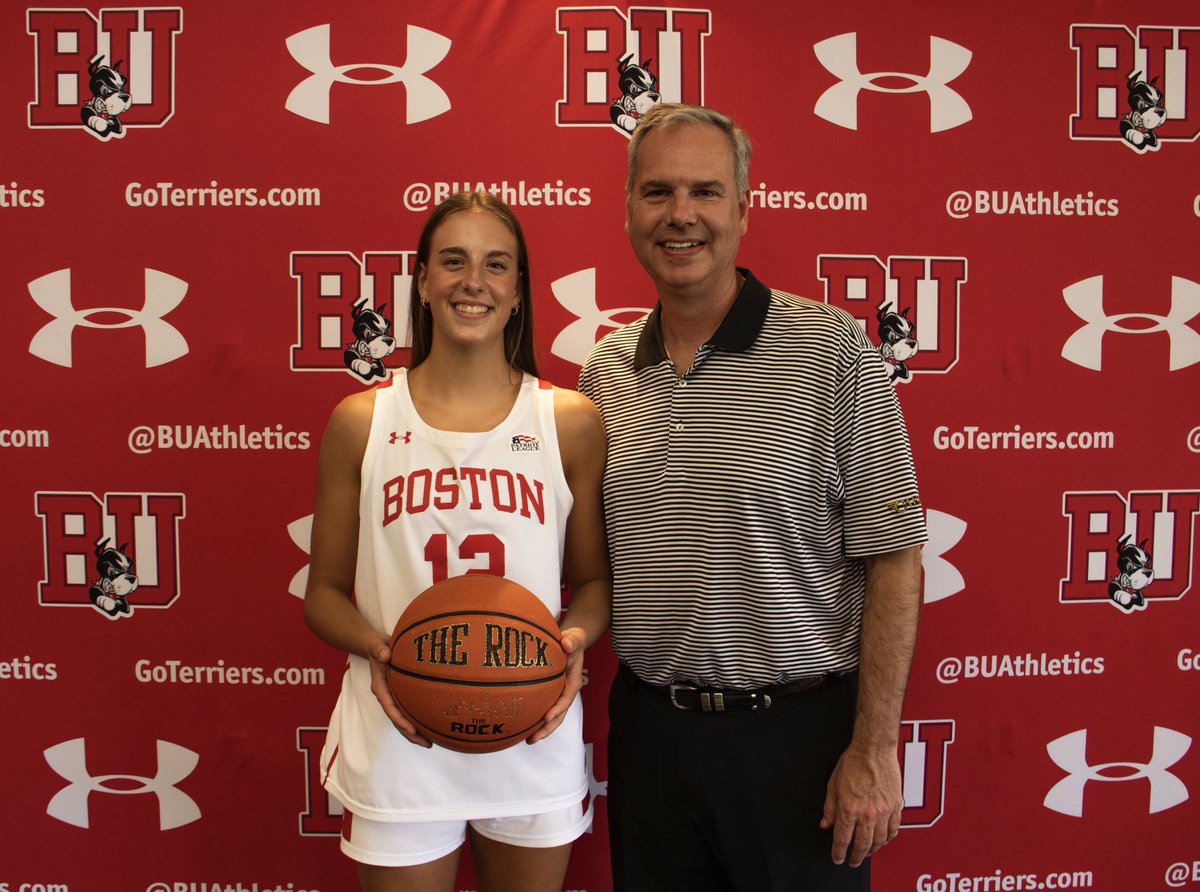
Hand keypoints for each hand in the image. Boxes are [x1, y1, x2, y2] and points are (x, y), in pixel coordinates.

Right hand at [366, 636, 430, 747]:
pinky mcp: (400, 698)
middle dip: (411, 734)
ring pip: (403, 721)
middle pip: (397, 721)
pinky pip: (408, 713)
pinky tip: (432, 729)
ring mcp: (393, 699)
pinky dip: (418, 722)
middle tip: (427, 744)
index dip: (400, 720)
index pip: (390, 708)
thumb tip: (385, 655)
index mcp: (380, 689)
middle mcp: (386, 697)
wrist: (378, 649)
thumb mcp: (378, 646)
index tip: (412, 730)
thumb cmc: (379, 648)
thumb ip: (380, 650)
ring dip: (415, 734)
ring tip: (430, 744)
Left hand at [527, 627, 586, 743]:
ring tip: (527, 739)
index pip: (566, 698)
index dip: (558, 709)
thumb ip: (573, 641)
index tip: (547, 717)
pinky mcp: (551, 694)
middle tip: (533, 739)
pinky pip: (544, 708)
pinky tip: (522, 724)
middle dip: (547, 728)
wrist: (571, 641)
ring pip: (552, 716)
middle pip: (559, 715)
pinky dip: (536, 718)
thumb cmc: (573, 640)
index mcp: (573, 682)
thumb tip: (567, 644)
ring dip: (541, 728)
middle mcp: (566, 692)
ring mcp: (559, 694)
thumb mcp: (575, 638)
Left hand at [820, 744, 902, 867]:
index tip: (837, 858)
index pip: (842, 839)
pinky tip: (882, 840)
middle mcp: (868, 813)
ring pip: (879, 841)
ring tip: (866, 853)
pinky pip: (894, 830)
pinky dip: (888, 839)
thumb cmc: (853, 763)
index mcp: (849, 808)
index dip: (839, 852)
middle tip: (852, 862)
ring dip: (872, 850)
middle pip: (862, 845)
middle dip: (856, 857)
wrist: (874, 750)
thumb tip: (826, 824)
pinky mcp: (896, 807)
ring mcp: (884, 811)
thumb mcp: (833, 785)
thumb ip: (830, 808)